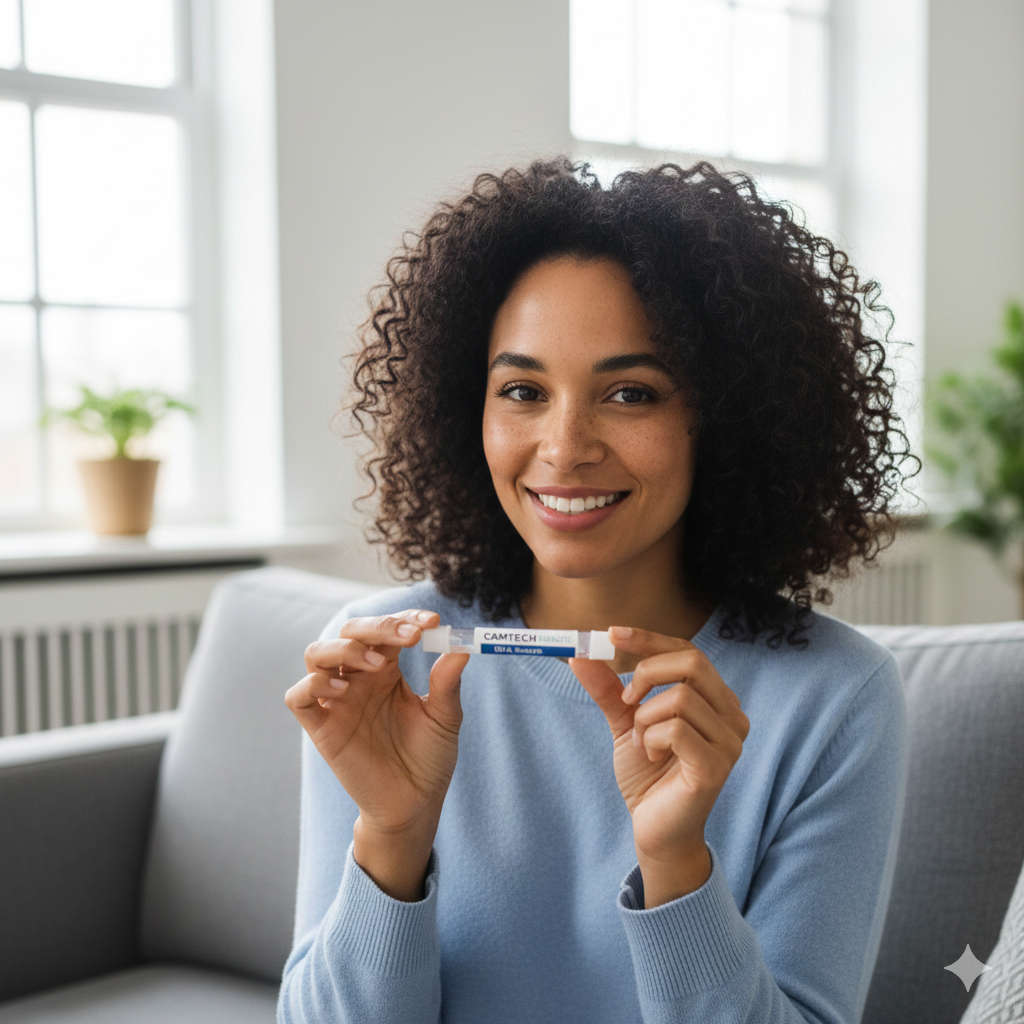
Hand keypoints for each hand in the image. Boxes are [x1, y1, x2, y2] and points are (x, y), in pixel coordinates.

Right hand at [285, 610, 469, 899]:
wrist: (415, 804)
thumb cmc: (429, 758)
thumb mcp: (445, 718)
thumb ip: (447, 683)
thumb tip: (461, 647)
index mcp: (387, 670)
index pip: (387, 629)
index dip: (405, 618)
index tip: (432, 622)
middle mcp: (358, 679)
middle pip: (350, 632)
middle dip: (377, 626)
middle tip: (410, 637)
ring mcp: (337, 701)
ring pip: (317, 654)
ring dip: (344, 648)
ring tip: (378, 664)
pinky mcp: (321, 728)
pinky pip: (299, 696)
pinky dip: (313, 684)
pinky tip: (342, 689)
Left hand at [569, 627, 748, 906]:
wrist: (654, 830)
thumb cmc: (647, 776)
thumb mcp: (625, 724)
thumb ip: (609, 690)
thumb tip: (581, 656)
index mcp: (717, 700)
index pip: (688, 651)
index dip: (649, 639)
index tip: (611, 634)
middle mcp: (732, 716)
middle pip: (693, 661)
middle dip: (647, 671)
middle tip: (625, 699)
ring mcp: (729, 742)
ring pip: (680, 698)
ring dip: (645, 718)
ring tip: (642, 743)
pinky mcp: (716, 767)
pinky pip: (675, 730)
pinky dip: (650, 739)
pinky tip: (651, 757)